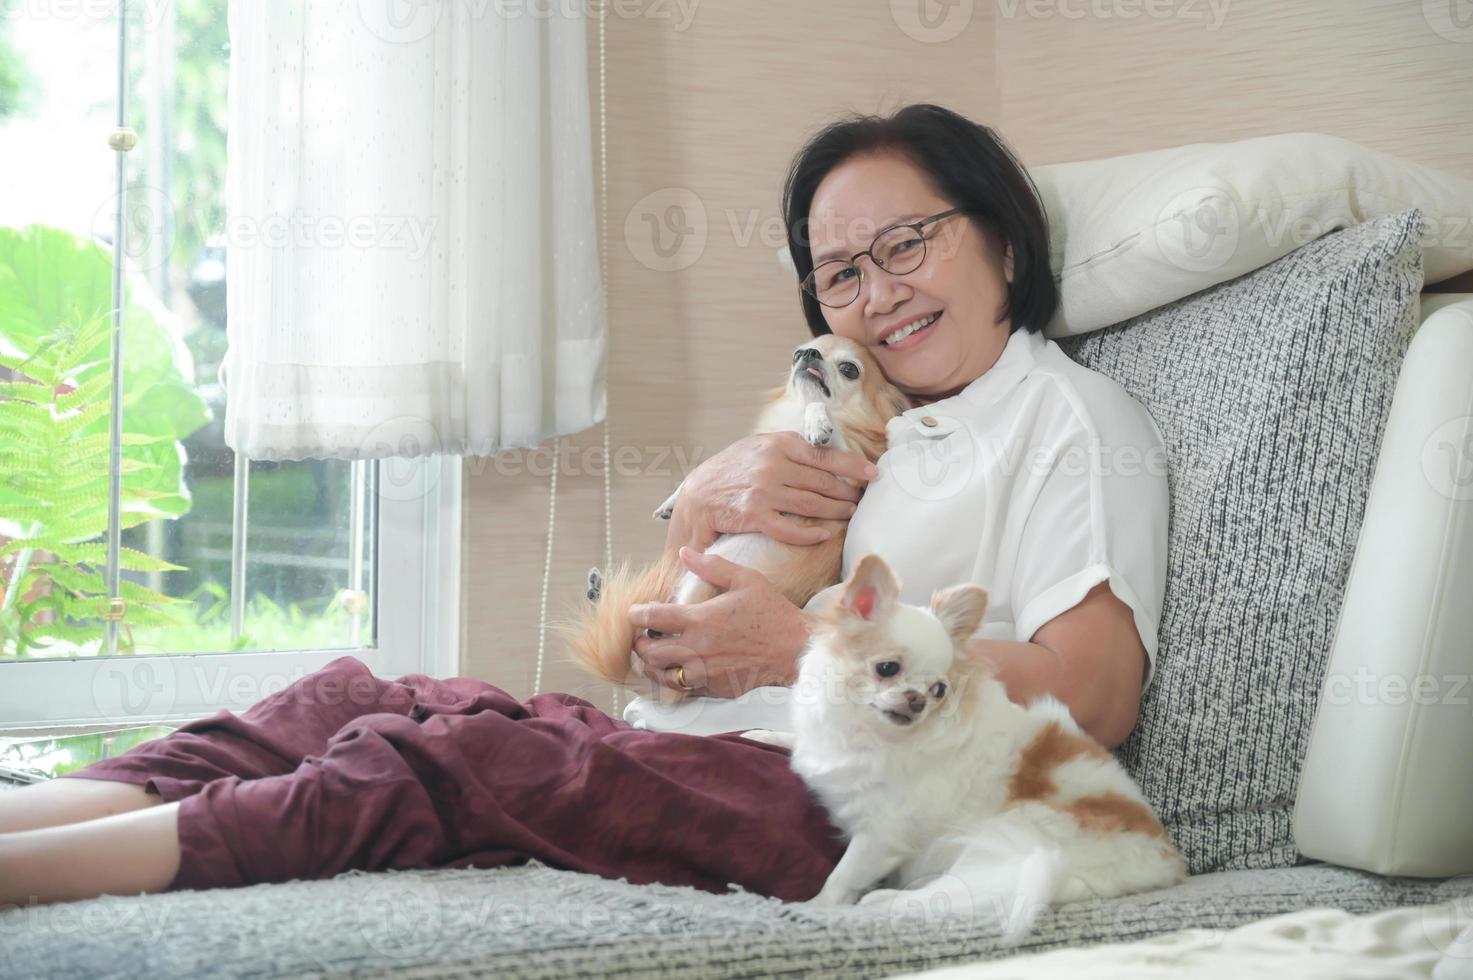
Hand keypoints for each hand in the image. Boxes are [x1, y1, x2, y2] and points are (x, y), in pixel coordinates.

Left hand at [629, 548, 810, 698]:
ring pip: (661, 675)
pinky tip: (676, 671)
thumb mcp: (746, 580)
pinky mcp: (714, 688)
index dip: (636, 614)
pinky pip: (683, 689)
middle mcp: (697, 648)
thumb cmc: (772, 613)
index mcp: (701, 619)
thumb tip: (685, 552)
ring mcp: (705, 672)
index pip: (653, 617)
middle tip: (641, 637)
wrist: (795, 650)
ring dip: (652, 666)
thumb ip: (712, 566)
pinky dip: (674, 681)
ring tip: (653, 657)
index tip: (633, 612)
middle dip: (640, 644)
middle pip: (650, 651)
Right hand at [665, 431, 877, 553]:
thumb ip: (789, 449)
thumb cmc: (731, 470)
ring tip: (849, 514)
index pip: (825, 456)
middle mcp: (773, 465)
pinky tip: (823, 533)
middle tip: (860, 500)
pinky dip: (810, 533)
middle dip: (847, 493)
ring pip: (812, 504)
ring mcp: (763, 491)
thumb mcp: (759, 447)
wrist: (696, 494)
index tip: (872, 473)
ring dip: (835, 511)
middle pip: (823, 482)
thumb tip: (827, 455)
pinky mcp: (754, 516)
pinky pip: (790, 528)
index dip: (853, 466)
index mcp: (778, 444)